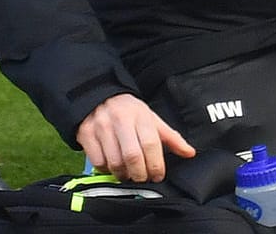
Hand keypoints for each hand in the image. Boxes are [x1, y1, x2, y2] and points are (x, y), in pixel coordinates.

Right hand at [75, 93, 196, 182]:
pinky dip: (106, 170)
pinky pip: (98, 162)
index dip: (156, 164)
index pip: (151, 143)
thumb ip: (171, 137)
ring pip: (114, 162)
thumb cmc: (129, 111)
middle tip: (143, 178)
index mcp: (141, 116)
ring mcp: (102, 128)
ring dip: (123, 174)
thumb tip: (190, 153)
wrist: (98, 96)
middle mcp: (121, 121)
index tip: (158, 175)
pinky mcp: (86, 135)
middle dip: (140, 173)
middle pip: (132, 156)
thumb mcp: (152, 119)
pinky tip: (113, 167)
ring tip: (129, 174)